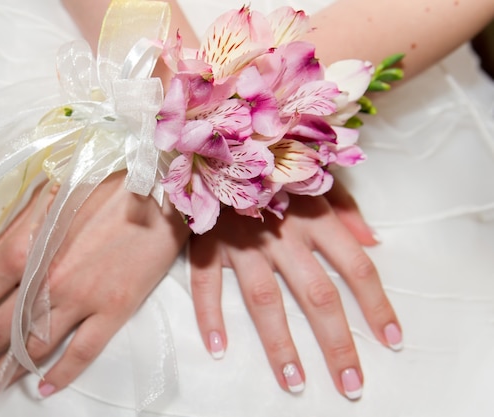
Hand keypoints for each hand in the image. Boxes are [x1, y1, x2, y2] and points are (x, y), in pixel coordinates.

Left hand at [0, 172, 188, 395]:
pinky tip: (45, 386)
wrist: (162, 190)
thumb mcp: (52, 194)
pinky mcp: (115, 308)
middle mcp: (49, 280)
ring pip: (37, 345)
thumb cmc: (108, 183)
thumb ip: (18, 229)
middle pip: (3, 327)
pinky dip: (61, 374)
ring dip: (10, 369)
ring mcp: (83, 298)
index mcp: (29, 247)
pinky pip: (82, 352)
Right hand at [189, 182, 400, 399]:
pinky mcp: (208, 243)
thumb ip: (346, 206)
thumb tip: (373, 242)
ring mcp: (243, 241)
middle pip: (316, 295)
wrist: (216, 145)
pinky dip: (209, 316)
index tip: (390, 340)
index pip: (356, 267)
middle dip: (336, 343)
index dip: (376, 305)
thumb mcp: (315, 174)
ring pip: (265, 300)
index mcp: (315, 216)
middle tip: (349, 385)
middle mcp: (283, 233)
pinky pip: (206, 284)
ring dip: (280, 344)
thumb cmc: (273, 163)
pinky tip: (218, 348)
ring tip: (294, 381)